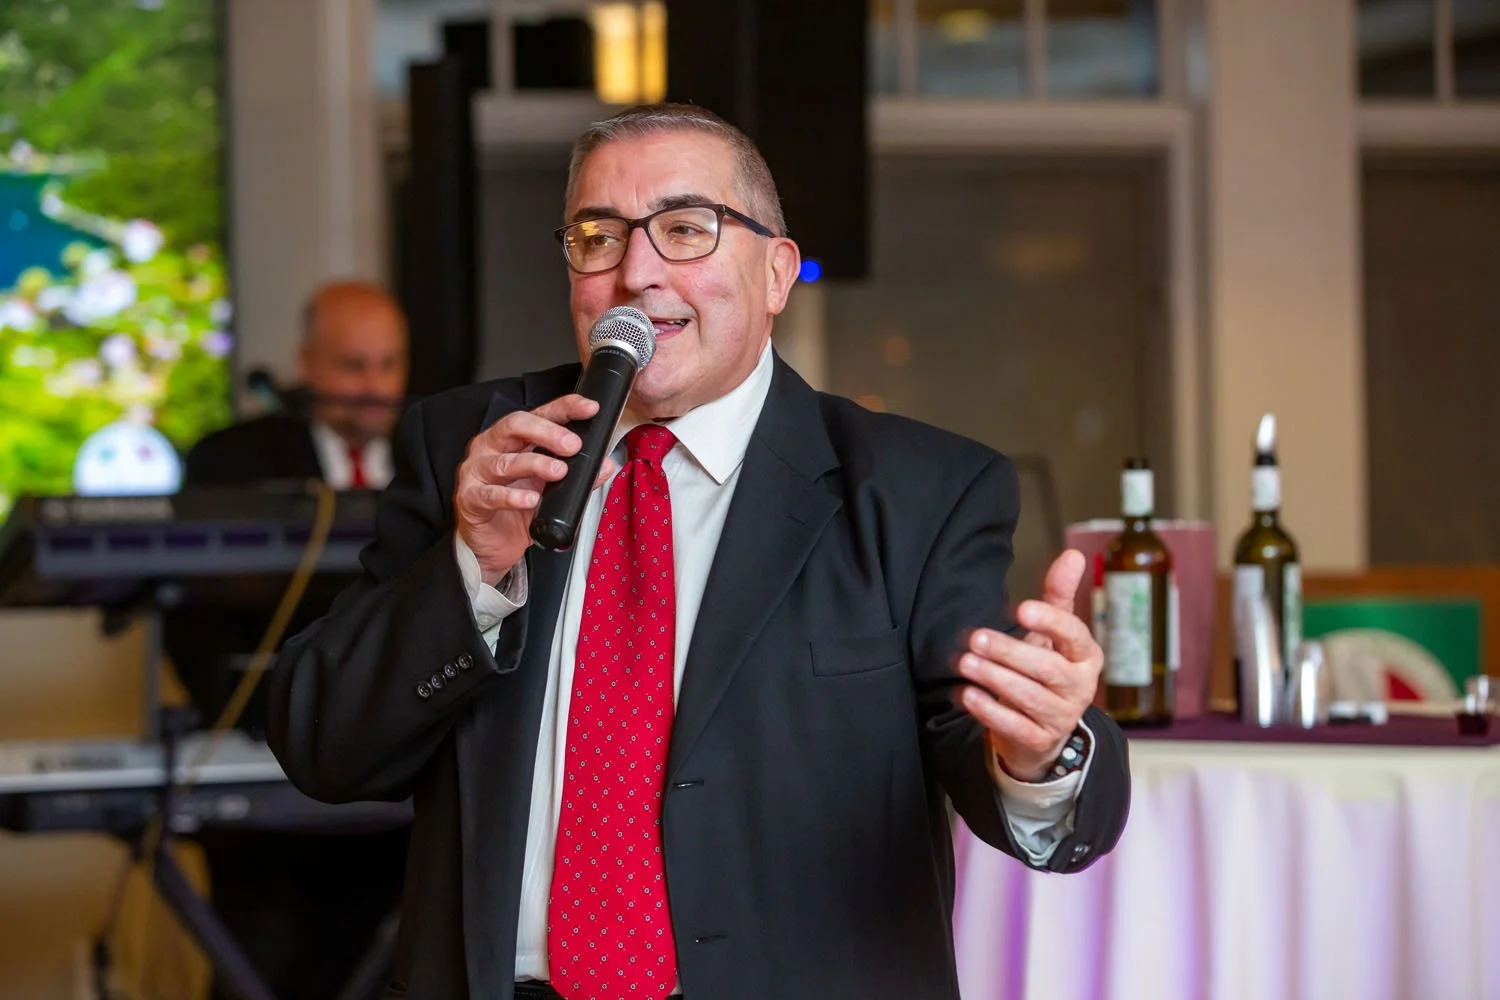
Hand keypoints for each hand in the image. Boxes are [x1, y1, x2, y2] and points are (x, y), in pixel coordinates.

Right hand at [453, 394, 617, 585]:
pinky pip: (490, 494)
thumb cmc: (515, 508)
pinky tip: (531, 499)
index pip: (539, 413)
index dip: (564, 408)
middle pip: (515, 425)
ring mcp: (476, 471)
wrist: (490, 544)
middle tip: (572, 445)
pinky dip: (513, 496)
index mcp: (512, 438)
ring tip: (559, 471)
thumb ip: (577, 476)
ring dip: (535, 464)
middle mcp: (490, 447)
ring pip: (504, 461)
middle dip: (547, 432)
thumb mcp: (550, 489)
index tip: (589, 408)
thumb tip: (605, 466)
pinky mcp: (470, 498)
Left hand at [956, 549, 1102, 781]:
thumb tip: (1073, 554)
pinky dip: (988, 711)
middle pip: (1046, 669)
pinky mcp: (1039, 740)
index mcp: (1086, 655)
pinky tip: (967, 694)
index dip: (1049, 622)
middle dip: (1009, 652)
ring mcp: (1061, 717)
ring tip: (965, 662)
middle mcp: (1079, 687)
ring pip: (1029, 697)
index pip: (1074, 635)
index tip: (1021, 608)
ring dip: (994, 678)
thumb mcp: (1053, 631)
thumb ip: (1058, 594)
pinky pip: (1014, 726)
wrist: (1043, 727)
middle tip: (976, 638)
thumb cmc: (1046, 666)